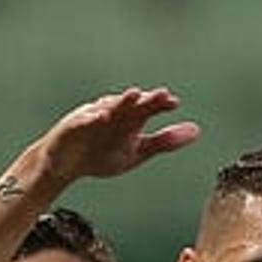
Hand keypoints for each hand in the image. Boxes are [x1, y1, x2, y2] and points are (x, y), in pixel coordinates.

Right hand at [39, 87, 199, 186]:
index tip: (174, 103)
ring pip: (108, 108)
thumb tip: (197, 131)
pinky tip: (101, 118)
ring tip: (134, 96)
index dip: (160, 104)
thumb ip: (164, 141)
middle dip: (145, 99)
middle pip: (130, 105)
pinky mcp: (71, 127)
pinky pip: (81, 122)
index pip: (147, 108)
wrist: (64, 166)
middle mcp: (111, 114)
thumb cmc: (102, 154)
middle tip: (161, 95)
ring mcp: (91, 119)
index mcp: (128, 120)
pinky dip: (90, 118)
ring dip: (120, 102)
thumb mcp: (137, 151)